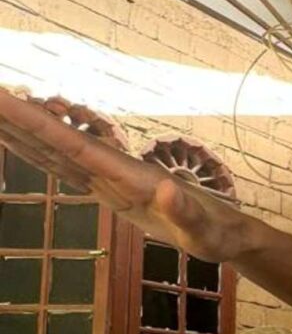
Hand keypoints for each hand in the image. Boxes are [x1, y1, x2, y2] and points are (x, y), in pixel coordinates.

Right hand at [0, 87, 246, 261]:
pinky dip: (38, 153)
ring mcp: (109, 178)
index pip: (73, 144)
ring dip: (21, 131)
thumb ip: (185, 213)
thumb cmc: (218, 234)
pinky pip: (65, 168)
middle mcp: (115, 169)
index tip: (5, 98)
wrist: (228, 234)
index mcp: (130, 175)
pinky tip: (18, 142)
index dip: (36, 123)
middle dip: (19, 117)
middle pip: (56, 139)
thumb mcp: (205, 233)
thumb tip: (166, 190)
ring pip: (55, 150)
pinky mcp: (108, 190)